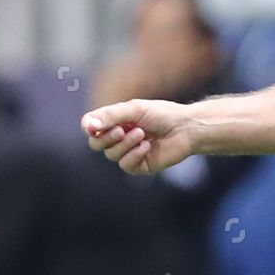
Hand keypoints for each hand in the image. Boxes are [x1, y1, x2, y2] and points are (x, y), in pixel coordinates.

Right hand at [82, 99, 196, 174]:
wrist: (185, 128)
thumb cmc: (162, 114)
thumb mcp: (134, 109)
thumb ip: (111, 116)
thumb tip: (88, 125)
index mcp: (114, 121)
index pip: (90, 126)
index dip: (88, 127)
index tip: (92, 126)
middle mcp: (118, 138)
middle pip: (95, 143)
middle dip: (106, 138)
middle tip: (121, 130)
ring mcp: (127, 152)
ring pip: (111, 154)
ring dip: (126, 144)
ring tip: (143, 134)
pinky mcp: (138, 165)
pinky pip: (125, 164)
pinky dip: (135, 154)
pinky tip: (147, 146)